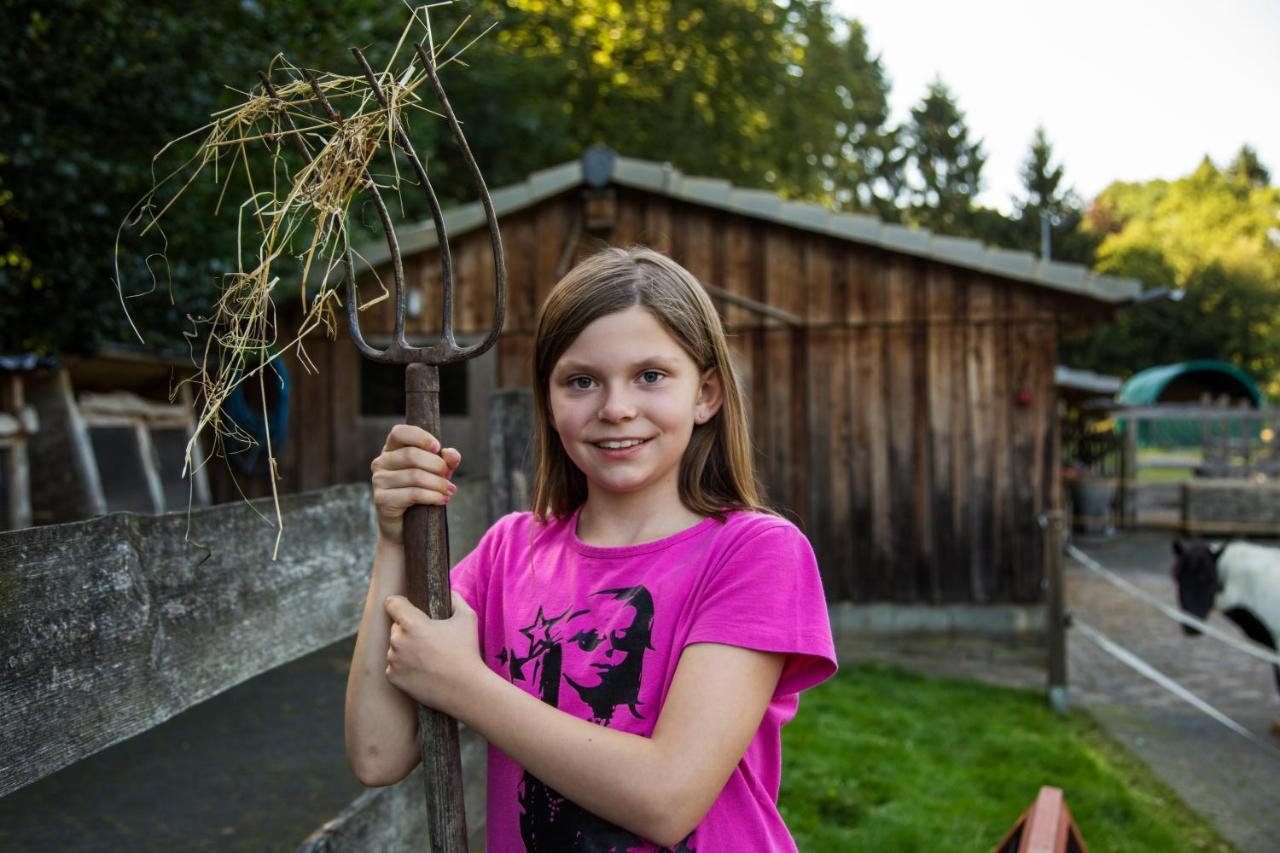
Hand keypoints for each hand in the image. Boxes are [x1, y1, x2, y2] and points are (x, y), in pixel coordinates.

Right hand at [371, 424, 461, 544]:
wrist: (405, 529)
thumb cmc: (421, 494)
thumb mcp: (436, 474)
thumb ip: (446, 461)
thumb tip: (452, 454)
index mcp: (391, 450)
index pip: (399, 432)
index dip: (420, 437)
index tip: (438, 448)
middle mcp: (381, 462)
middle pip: (411, 455)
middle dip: (436, 465)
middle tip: (448, 478)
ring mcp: (378, 481)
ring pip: (415, 476)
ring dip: (438, 484)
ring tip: (450, 491)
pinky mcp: (382, 499)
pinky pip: (413, 494)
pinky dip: (432, 496)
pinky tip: (443, 500)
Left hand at [384, 591, 484, 715]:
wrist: (464, 689)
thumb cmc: (466, 651)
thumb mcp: (467, 618)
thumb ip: (455, 599)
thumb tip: (449, 592)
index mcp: (411, 623)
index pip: (392, 603)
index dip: (400, 603)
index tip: (407, 607)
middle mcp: (397, 640)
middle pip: (395, 627)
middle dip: (408, 630)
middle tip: (428, 639)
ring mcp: (393, 660)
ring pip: (395, 647)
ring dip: (405, 649)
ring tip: (428, 657)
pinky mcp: (392, 677)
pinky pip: (394, 666)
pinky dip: (404, 667)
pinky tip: (423, 670)